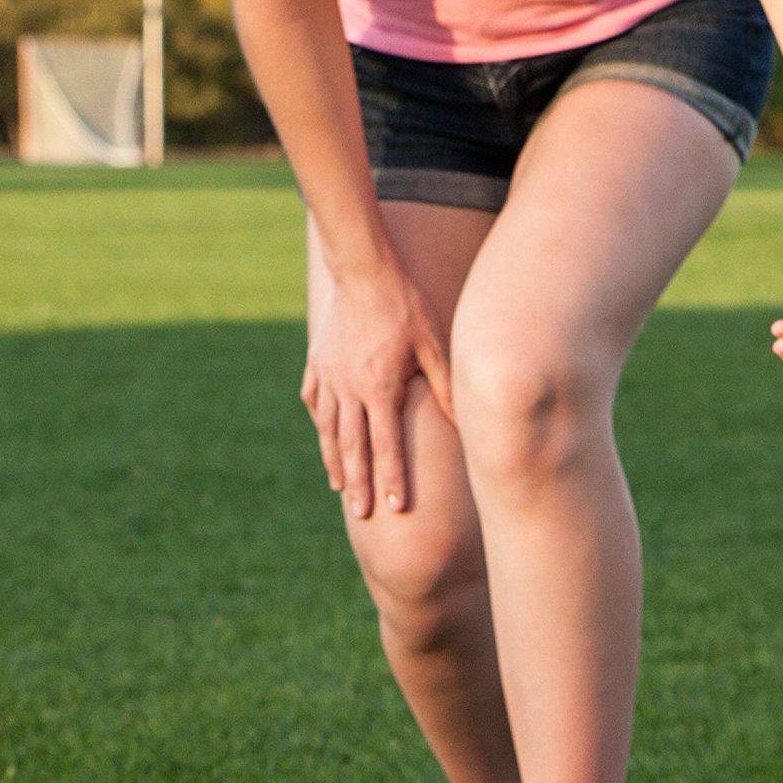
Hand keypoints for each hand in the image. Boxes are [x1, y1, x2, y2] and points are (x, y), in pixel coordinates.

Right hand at [303, 257, 455, 519]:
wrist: (362, 268)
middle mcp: (349, 387)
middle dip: (358, 484)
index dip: (391, 479)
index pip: (385, 445)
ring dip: (335, 463)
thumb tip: (466, 426)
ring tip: (341, 489)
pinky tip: (326, 443)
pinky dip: (321, 426)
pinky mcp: (317, 363)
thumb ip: (446, 388)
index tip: (395, 509)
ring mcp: (328, 376)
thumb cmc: (405, 304)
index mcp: (379, 386)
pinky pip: (315, 402)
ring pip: (330, 430)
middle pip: (353, 448)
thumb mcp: (433, 345)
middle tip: (362, 514)